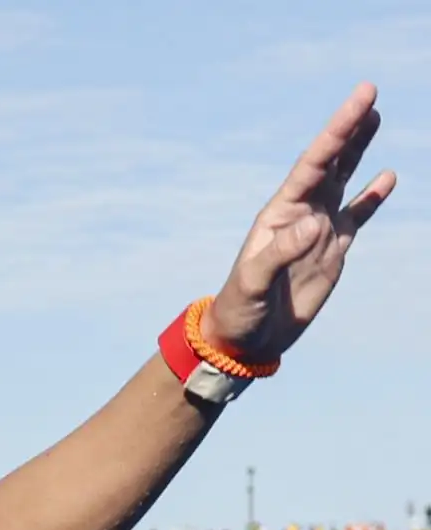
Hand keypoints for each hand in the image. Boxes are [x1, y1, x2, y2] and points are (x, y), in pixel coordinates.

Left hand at [202, 83, 395, 357]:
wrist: (246, 336)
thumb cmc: (240, 307)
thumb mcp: (253, 282)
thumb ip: (280, 252)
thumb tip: (314, 224)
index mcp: (280, 212)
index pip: (314, 164)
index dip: (337, 131)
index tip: (360, 100)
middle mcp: (301, 213)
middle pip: (331, 162)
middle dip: (349, 128)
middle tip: (370, 92)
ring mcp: (319, 229)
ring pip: (345, 180)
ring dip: (360, 150)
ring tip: (375, 116)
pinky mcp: (333, 249)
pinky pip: (357, 216)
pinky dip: (372, 197)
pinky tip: (388, 176)